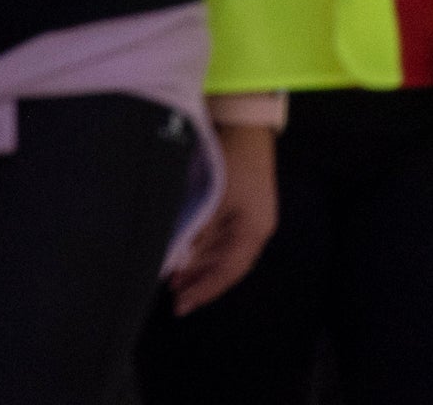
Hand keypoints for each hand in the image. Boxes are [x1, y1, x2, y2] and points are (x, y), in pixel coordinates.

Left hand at [169, 122, 276, 312]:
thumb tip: (179, 263)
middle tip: (175, 298)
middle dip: (201, 282)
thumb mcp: (213, 201)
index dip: (205, 290)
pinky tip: (190, 255)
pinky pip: (224, 239)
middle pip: (228, 266)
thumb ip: (199, 235)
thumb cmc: (231, 163)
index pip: (228, 272)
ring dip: (202, 267)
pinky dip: (206, 250)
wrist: (244, 125)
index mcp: (254, 230)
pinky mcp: (243, 207)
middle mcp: (256, 228)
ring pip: (225, 253)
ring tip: (177, 279)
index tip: (182, 306)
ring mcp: (251, 217)